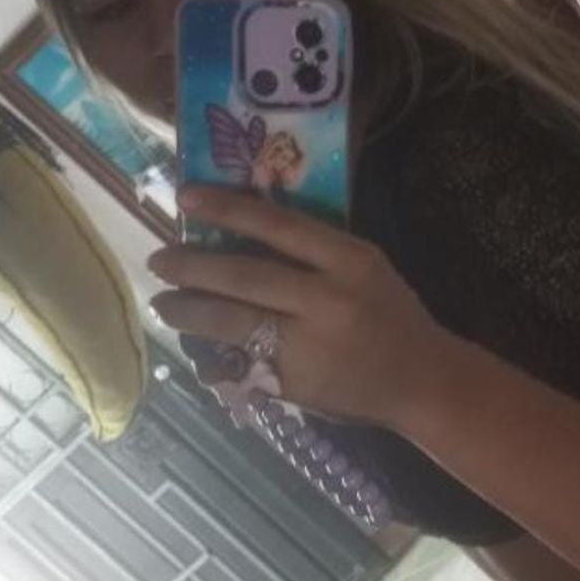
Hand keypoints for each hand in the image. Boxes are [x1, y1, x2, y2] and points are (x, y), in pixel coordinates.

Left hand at [149, 186, 454, 428]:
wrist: (420, 380)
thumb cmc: (391, 314)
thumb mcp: (366, 268)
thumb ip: (316, 251)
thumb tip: (242, 230)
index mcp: (349, 261)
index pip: (278, 226)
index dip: (227, 209)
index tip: (186, 197)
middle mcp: (326, 300)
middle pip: (244, 276)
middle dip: (192, 266)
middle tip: (159, 259)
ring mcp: (308, 345)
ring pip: (233, 322)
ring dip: (189, 310)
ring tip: (163, 303)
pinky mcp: (295, 382)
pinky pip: (242, 361)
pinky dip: (214, 352)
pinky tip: (197, 345)